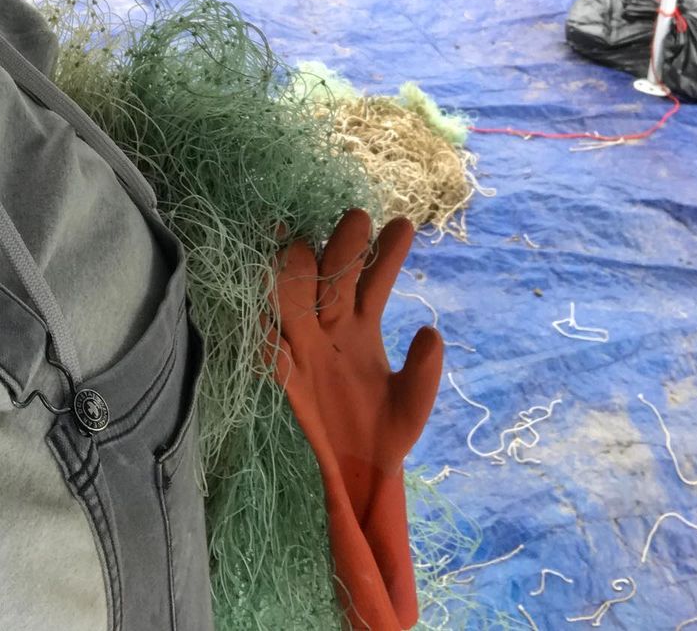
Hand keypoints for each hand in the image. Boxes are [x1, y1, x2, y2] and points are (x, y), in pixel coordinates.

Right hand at [266, 209, 442, 628]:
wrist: (358, 476)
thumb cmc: (385, 433)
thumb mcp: (413, 405)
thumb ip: (424, 373)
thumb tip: (432, 332)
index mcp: (362, 326)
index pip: (374, 281)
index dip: (387, 255)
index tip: (403, 225)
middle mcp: (330, 328)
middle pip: (333, 280)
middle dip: (345, 250)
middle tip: (357, 218)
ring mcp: (305, 349)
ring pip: (295, 303)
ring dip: (296, 277)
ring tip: (299, 247)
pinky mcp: (287, 379)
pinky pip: (272, 353)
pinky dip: (268, 337)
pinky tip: (265, 318)